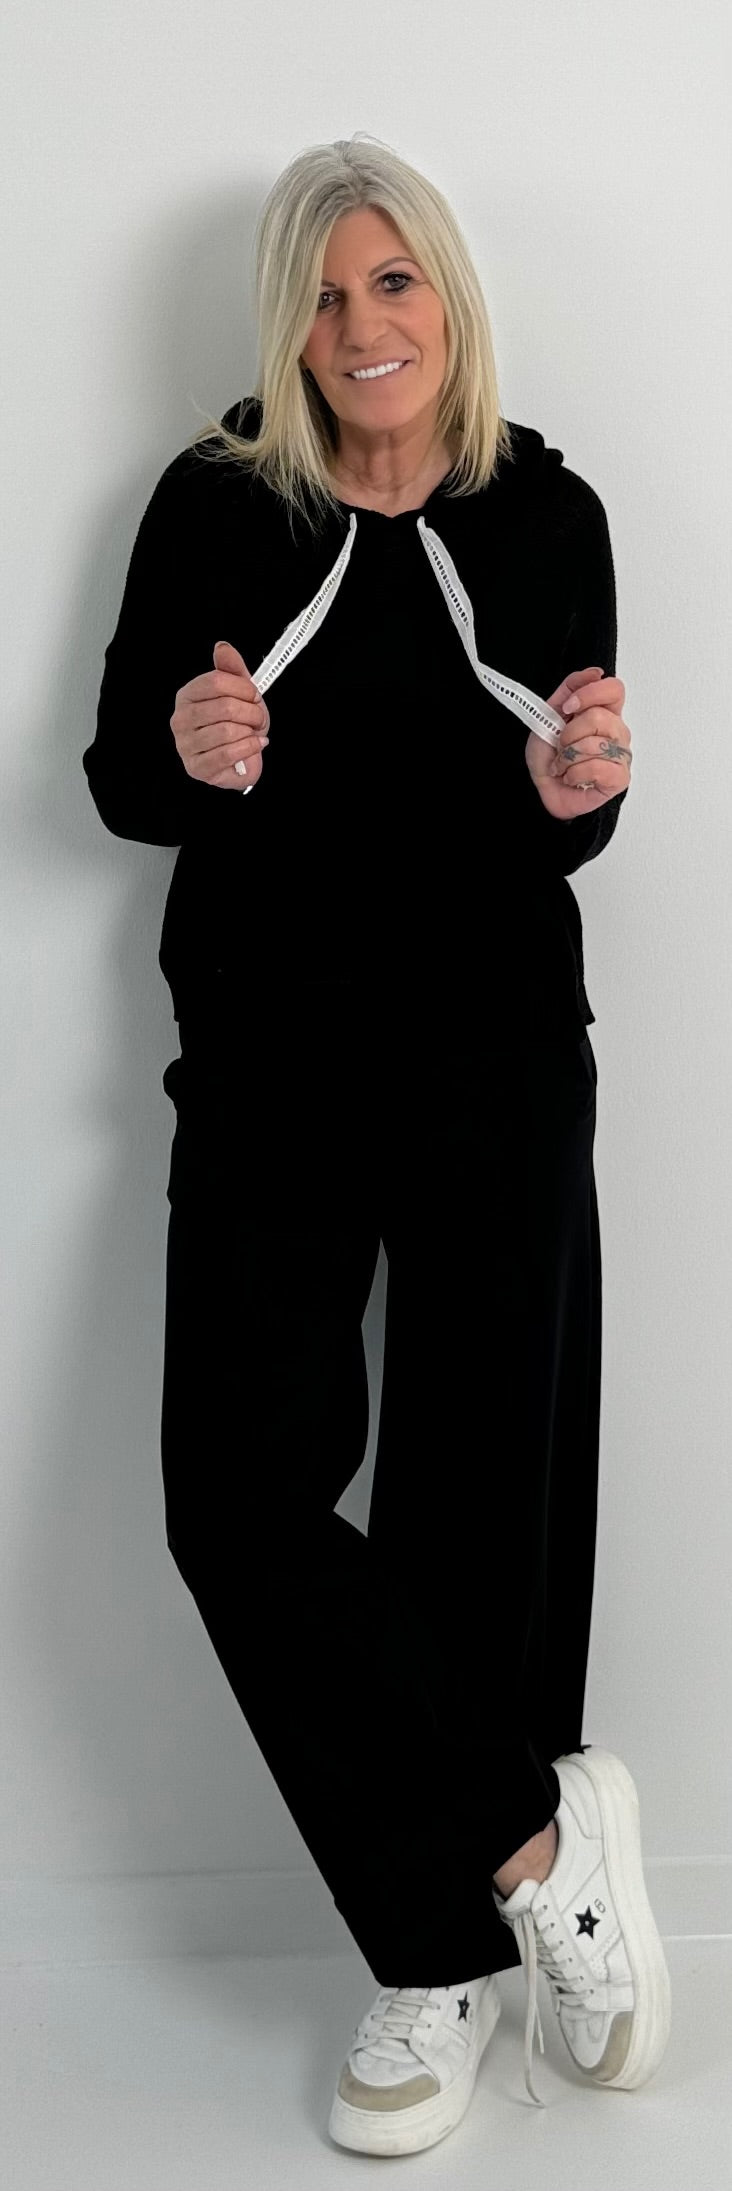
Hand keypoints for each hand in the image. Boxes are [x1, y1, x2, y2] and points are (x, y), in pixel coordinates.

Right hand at [170, 640, 270, 790]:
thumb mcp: (239, 693)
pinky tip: (254, 745)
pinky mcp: (197, 768)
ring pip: (228, 732)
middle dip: (252, 713)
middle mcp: (180, 719)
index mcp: (187, 696)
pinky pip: (228, 754)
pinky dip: (249, 748)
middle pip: (225, 707)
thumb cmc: (237, 725)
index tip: (254, 696)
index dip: (244, 688)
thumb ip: (231, 669)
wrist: (241, 760)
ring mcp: (186, 746)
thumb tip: (222, 647)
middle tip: (258, 718)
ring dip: (250, 733)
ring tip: (253, 733)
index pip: (216, 681)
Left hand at [525, 667, 631, 819]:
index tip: (568, 708)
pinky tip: (572, 778)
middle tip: (560, 746)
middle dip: (569, 733)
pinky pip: (598, 768)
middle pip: (600, 717)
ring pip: (596, 744)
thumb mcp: (550, 715)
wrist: (541, 788)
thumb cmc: (549, 756)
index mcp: (605, 712)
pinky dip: (575, 774)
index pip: (614, 689)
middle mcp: (618, 732)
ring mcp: (621, 755)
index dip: (590, 694)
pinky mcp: (619, 779)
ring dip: (568, 757)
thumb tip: (594, 673)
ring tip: (563, 765)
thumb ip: (570, 689)